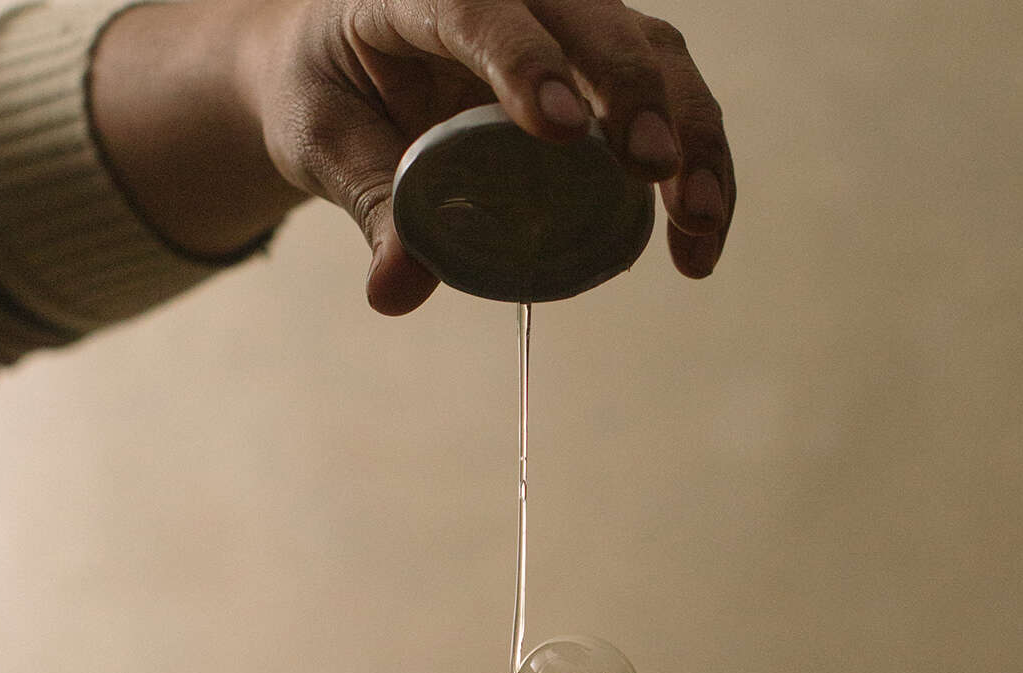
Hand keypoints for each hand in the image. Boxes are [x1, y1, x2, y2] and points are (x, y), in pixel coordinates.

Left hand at [91, 0, 733, 310]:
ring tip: (698, 225)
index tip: (561, 131)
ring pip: (653, 54)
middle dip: (634, 95)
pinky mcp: (600, 69)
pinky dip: (696, 164)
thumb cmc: (329, 97)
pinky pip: (668, 99)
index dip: (523, 60)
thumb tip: (395, 294)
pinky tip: (700, 238)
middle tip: (654, 172)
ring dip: (691, 137)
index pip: (478, 6)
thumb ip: (365, 205)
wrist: (344, 70)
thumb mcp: (322, 145)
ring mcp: (564, 26)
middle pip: (592, 20)